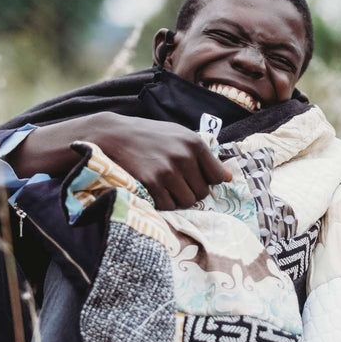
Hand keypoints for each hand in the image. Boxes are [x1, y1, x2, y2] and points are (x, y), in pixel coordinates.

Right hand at [8, 112, 230, 210]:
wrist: (112, 135)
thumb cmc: (148, 137)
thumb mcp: (178, 136)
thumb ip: (203, 156)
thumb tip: (228, 178)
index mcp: (195, 143)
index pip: (217, 177)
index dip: (205, 181)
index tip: (191, 178)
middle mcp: (185, 156)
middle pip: (202, 193)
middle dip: (189, 192)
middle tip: (172, 182)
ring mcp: (168, 170)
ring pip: (186, 202)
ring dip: (176, 199)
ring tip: (162, 186)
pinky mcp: (152, 183)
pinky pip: (168, 206)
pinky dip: (161, 203)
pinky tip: (152, 190)